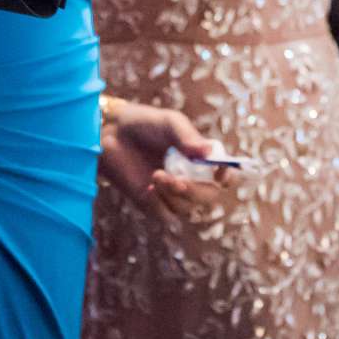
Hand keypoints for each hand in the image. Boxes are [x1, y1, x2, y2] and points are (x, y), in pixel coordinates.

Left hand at [100, 97, 233, 219]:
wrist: (111, 133)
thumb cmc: (144, 124)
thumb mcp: (169, 124)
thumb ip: (188, 138)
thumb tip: (209, 153)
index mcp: (201, 158)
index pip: (224, 174)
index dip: (227, 176)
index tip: (221, 174)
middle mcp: (191, 177)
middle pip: (209, 196)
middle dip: (196, 191)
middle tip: (179, 180)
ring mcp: (173, 193)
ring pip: (187, 207)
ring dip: (175, 194)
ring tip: (157, 174)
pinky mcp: (154, 204)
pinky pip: (166, 214)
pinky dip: (160, 203)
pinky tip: (149, 187)